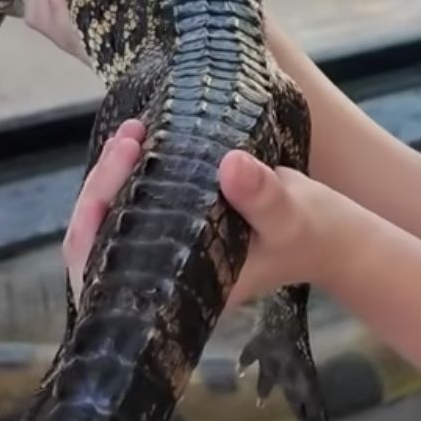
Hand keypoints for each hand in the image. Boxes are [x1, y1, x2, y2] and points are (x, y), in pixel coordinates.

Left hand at [62, 119, 360, 304]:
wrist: (329, 232)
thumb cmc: (311, 233)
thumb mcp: (292, 214)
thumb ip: (263, 196)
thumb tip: (230, 165)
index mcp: (180, 289)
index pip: (107, 277)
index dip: (91, 237)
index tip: (103, 192)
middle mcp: (163, 274)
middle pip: (99, 244)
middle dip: (101, 192)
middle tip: (128, 142)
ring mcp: (167, 249)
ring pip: (112, 220)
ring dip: (113, 177)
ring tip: (133, 131)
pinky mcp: (175, 223)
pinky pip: (135, 203)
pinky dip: (131, 172)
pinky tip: (140, 137)